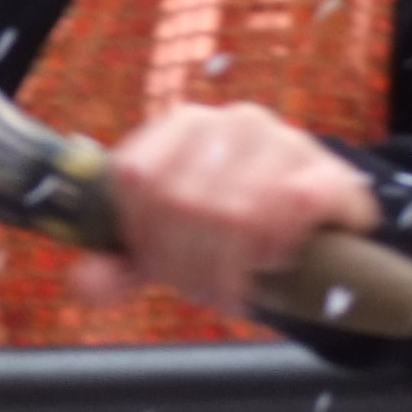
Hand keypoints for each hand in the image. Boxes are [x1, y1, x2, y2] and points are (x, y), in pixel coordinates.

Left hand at [78, 101, 381, 321]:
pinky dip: (279, 246)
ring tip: (240, 281)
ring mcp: (281, 138)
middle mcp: (228, 121)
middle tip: (206, 290)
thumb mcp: (166, 248)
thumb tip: (84, 283)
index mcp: (179, 126)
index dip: (145, 235)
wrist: (314, 225)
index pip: (138, 176)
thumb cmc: (228, 232)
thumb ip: (119, 265)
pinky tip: (276, 260)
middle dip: (190, 262)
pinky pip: (296, 205)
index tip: (162, 269)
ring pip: (239, 210)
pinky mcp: (327, 169)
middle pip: (186, 201)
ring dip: (235, 264)